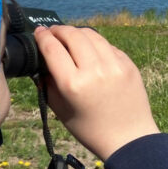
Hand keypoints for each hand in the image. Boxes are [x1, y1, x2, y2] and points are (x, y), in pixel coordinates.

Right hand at [33, 25, 159, 159]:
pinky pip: (107, 45)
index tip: (38, 32)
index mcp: (73, 84)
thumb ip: (48, 84)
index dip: (42, 36)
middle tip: (53, 32)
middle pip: (72, 35)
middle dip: (59, 30)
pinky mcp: (128, 64)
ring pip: (91, 35)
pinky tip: (90, 50)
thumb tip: (42, 63)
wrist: (128, 138)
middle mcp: (94, 70)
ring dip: (77, 33)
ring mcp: (114, 65)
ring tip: (70, 37)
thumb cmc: (90, 130)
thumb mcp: (61, 110)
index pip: (52, 49)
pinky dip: (95, 44)